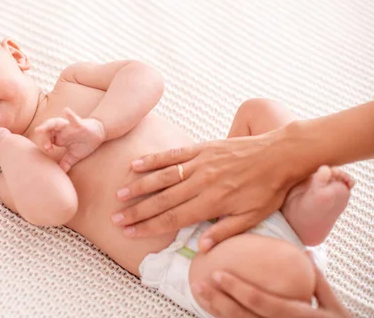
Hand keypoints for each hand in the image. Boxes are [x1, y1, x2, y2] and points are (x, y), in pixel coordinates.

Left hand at [35, 107, 105, 171]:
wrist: (99, 133)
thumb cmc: (85, 143)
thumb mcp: (74, 156)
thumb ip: (66, 163)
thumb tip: (60, 175)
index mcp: (59, 137)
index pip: (47, 138)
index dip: (45, 143)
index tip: (48, 150)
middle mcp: (62, 130)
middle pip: (48, 129)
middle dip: (43, 135)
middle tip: (45, 146)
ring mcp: (70, 126)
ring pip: (56, 122)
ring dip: (48, 126)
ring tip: (41, 129)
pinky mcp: (80, 124)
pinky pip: (74, 118)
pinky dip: (70, 115)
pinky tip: (66, 111)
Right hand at [112, 132, 295, 250]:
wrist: (280, 154)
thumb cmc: (268, 189)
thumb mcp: (253, 217)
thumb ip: (225, 232)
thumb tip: (201, 247)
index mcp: (212, 203)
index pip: (173, 218)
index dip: (149, 226)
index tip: (130, 232)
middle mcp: (201, 184)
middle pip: (162, 200)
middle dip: (137, 211)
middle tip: (116, 218)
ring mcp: (199, 164)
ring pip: (162, 177)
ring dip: (139, 186)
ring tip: (120, 194)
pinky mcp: (201, 148)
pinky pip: (172, 155)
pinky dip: (153, 160)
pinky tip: (136, 164)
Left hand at [192, 260, 349, 317]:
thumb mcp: (332, 305)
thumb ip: (316, 280)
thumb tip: (303, 252)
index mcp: (297, 316)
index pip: (263, 304)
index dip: (238, 290)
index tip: (218, 274)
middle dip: (217, 301)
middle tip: (198, 283)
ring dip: (214, 309)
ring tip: (198, 291)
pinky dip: (221, 317)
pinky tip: (208, 304)